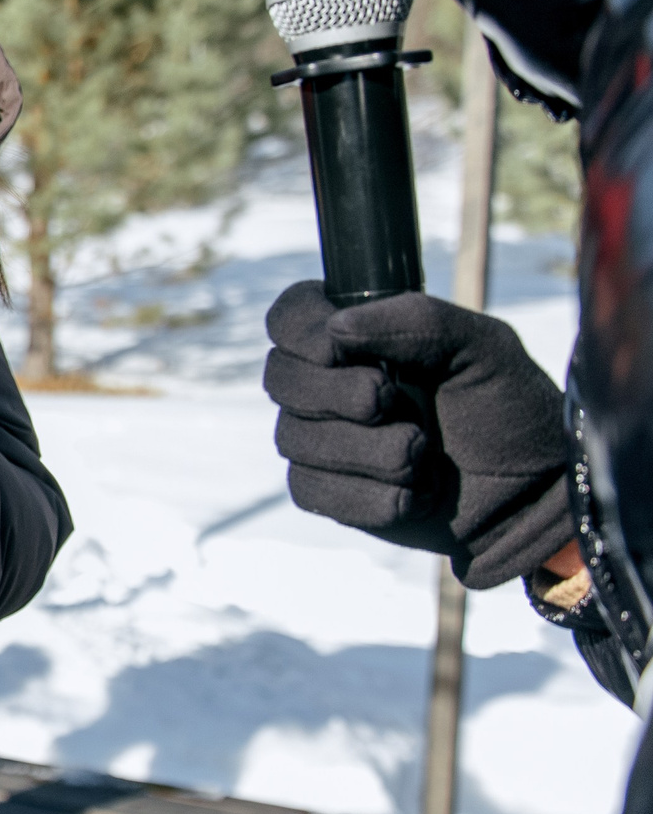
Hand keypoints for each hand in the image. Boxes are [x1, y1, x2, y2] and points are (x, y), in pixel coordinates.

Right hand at [263, 282, 572, 586]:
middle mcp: (328, 385)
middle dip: (340, 395)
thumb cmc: (509, 410)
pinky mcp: (329, 492)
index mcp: (358, 337)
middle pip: (279, 378)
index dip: (301, 332)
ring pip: (295, 439)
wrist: (532, 494)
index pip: (289, 317)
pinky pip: (311, 489)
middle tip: (397, 403)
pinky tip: (415, 494)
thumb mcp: (482, 348)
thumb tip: (337, 329)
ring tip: (423, 456)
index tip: (343, 348)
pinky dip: (371, 496)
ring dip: (369, 451)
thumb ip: (417, 320)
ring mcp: (323, 440)